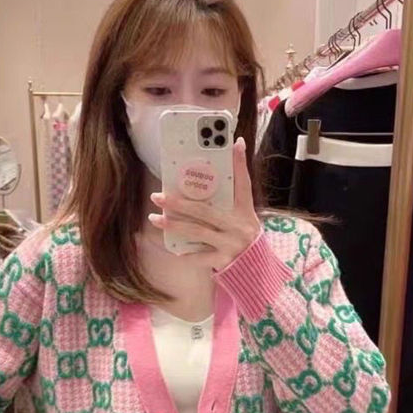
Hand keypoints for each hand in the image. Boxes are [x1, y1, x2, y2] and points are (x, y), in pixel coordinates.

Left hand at [148, 136, 260, 270]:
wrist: (256, 268)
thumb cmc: (245, 236)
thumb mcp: (245, 215)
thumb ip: (234, 192)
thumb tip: (233, 153)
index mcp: (245, 211)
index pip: (243, 183)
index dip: (239, 164)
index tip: (234, 143)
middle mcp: (238, 226)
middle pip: (204, 211)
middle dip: (178, 203)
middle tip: (157, 196)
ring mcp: (230, 244)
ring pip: (196, 232)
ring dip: (173, 225)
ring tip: (155, 219)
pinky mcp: (223, 261)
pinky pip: (200, 256)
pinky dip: (187, 253)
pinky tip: (174, 248)